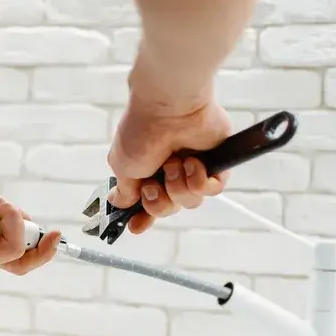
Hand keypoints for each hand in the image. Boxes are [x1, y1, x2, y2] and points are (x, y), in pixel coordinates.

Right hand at [106, 96, 233, 234]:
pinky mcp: (215, 163)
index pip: (146, 203)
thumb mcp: (122, 166)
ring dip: (179, 187)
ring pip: (190, 202)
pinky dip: (199, 180)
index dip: (143, 217)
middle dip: (159, 201)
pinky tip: (193, 163)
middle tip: (154, 183)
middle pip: (168, 208)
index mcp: (146, 171)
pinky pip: (212, 190)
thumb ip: (124, 191)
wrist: (169, 108)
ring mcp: (192, 167)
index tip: (137, 227)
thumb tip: (119, 203)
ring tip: (175, 164)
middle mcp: (168, 171)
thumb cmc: (142, 132)